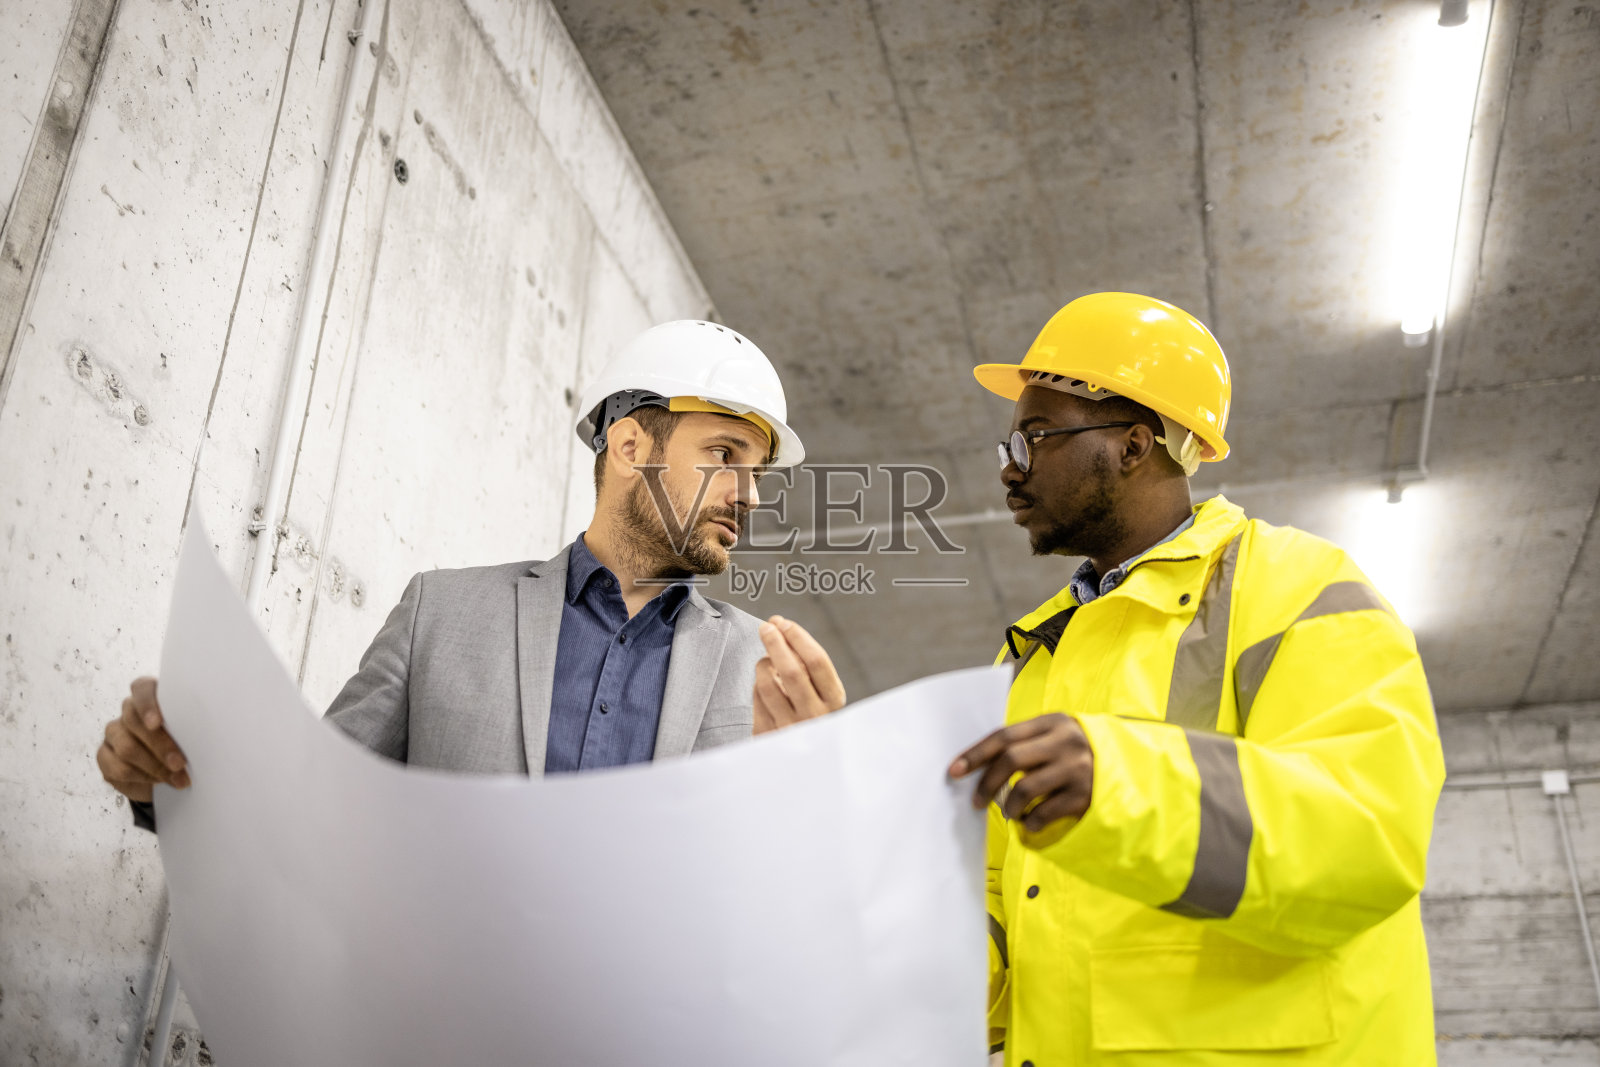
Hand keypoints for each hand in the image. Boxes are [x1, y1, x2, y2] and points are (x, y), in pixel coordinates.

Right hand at [96, 676, 188, 802]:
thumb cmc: (186, 743)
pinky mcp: (104, 756)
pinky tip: (159, 781)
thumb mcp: (193, 731)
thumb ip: (190, 726)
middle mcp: (129, 711)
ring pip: (127, 748)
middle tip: (180, 763)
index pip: (142, 689)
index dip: (147, 705)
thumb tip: (200, 737)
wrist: (170, 771)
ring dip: (155, 766)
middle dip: (160, 745)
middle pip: (134, 721)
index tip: (157, 723)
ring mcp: (114, 733)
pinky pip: (118, 768)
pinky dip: (142, 777)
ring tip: (177, 778)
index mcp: (151, 696)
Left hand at [753, 615, 846, 733]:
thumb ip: (806, 665)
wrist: (800, 761)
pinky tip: (763, 683)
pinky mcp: (768, 736)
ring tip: (766, 659)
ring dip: (763, 664)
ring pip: (768, 684)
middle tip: (766, 627)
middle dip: (776, 642)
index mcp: (833, 701)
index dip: (798, 637)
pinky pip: (756, 700)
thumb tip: (779, 626)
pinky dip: (757, 685)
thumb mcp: (821, 694)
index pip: (817, 661)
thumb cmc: (811, 716)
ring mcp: (790, 729)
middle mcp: (814, 716)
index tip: (783, 623)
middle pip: (791, 670)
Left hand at [948, 714, 1092, 832]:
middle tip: (977, 800)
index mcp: (1053, 722)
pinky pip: (1043, 812)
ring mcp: (1077, 769)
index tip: (954, 770)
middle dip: (987, 782)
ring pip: (1024, 788)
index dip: (976, 754)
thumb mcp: (1056, 736)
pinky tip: (1029, 821)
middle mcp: (1065, 743)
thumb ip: (1026, 744)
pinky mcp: (1085, 796)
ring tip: (1008, 811)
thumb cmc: (1078, 752)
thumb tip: (979, 765)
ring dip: (1008, 805)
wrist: (1130, 767)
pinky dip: (1029, 821)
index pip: (1004, 735)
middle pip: (1011, 759)